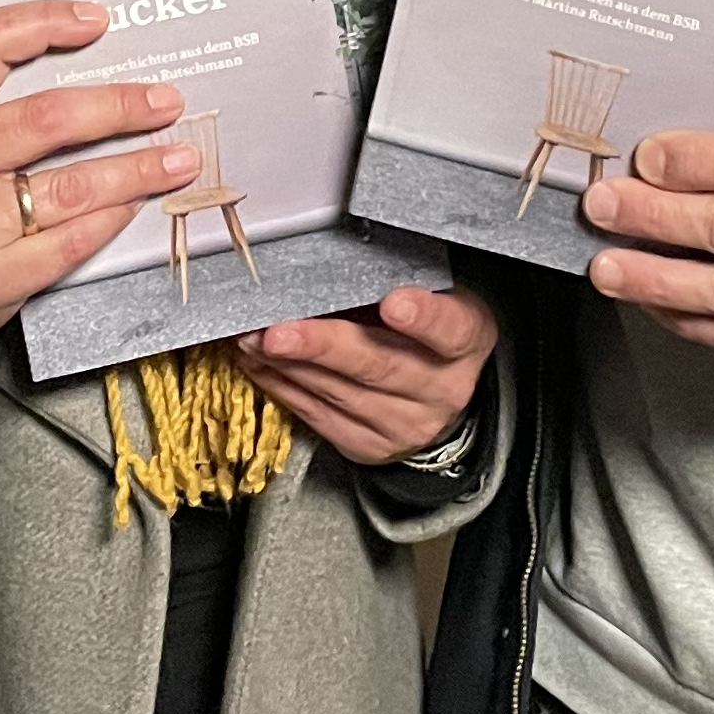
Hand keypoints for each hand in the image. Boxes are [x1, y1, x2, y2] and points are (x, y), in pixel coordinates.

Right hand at [0, 0, 195, 353]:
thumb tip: (78, 59)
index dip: (45, 22)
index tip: (95, 20)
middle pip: (50, 118)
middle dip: (121, 107)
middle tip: (163, 102)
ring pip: (74, 185)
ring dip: (137, 168)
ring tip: (174, 158)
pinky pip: (71, 240)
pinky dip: (112, 218)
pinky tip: (132, 202)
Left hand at [230, 284, 499, 463]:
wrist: (438, 398)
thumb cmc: (428, 332)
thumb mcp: (434, 298)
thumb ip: (393, 283)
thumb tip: (321, 265)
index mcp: (464, 342)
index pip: (449, 329)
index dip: (422, 317)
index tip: (395, 302)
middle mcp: (440, 390)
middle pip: (378, 366)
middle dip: (321, 346)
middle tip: (278, 332)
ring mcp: (404, 425)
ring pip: (338, 393)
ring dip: (286, 365)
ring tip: (249, 338)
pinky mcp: (368, 447)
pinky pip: (317, 417)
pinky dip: (283, 387)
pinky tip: (258, 363)